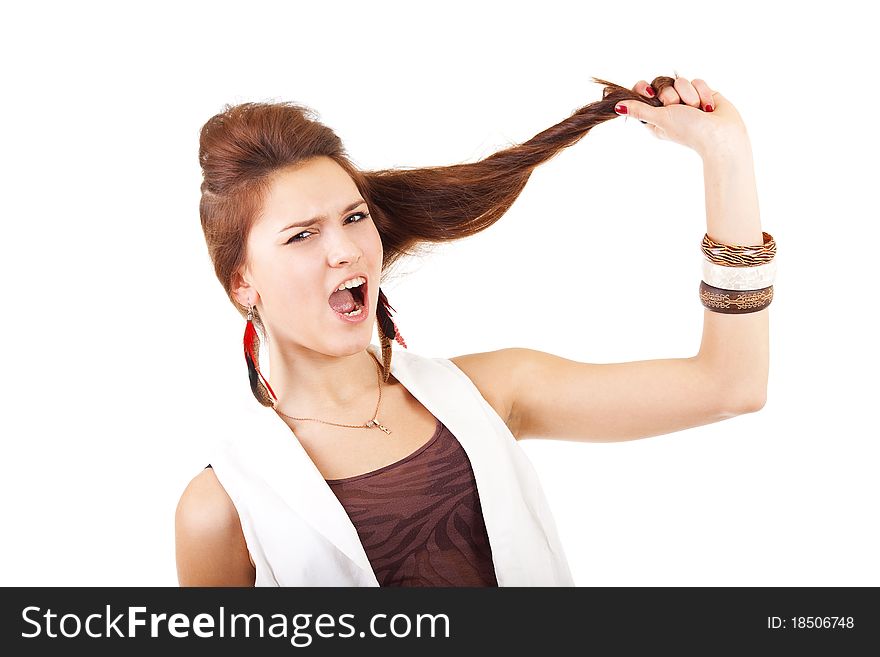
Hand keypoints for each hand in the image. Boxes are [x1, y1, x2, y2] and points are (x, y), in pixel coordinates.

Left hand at [614, 75, 748, 157]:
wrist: (722, 135)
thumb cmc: (690, 131)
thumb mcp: (660, 119)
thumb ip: (640, 110)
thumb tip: (616, 107)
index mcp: (655, 117)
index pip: (643, 93)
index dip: (644, 88)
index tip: (649, 92)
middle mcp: (670, 108)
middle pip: (662, 84)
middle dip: (672, 95)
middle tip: (679, 108)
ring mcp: (687, 100)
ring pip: (681, 81)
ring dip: (690, 95)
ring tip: (697, 110)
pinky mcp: (703, 94)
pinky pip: (697, 81)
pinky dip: (703, 93)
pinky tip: (708, 108)